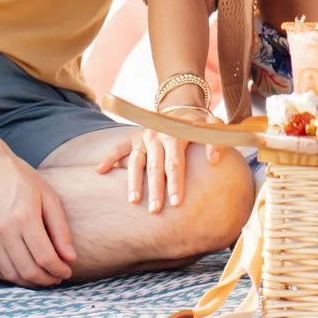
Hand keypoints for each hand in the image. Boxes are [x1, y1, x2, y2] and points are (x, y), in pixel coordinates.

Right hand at [0, 149, 76, 286]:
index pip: (45, 258)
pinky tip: (21, 272)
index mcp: (25, 218)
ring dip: (29, 282)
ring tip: (41, 277)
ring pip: (10, 274)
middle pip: (28, 271)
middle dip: (47, 280)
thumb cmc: (18, 177)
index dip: (59, 270)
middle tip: (56, 278)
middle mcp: (4, 231)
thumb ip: (60, 228)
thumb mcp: (47, 195)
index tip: (66, 271)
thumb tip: (70, 257)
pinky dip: (10, 276)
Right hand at [96, 103, 223, 213]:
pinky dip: (109, 158)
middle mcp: (157, 136)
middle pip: (155, 166)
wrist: (181, 107)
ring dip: (133, 181)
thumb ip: (217, 141)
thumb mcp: (213, 127)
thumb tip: (214, 159)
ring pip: (136, 161)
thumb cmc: (198, 124)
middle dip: (154, 189)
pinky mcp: (133, 137)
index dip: (176, 183)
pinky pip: (118, 147)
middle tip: (154, 210)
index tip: (176, 202)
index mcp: (176, 135)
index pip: (175, 163)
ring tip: (133, 200)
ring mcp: (143, 137)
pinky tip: (100, 171)